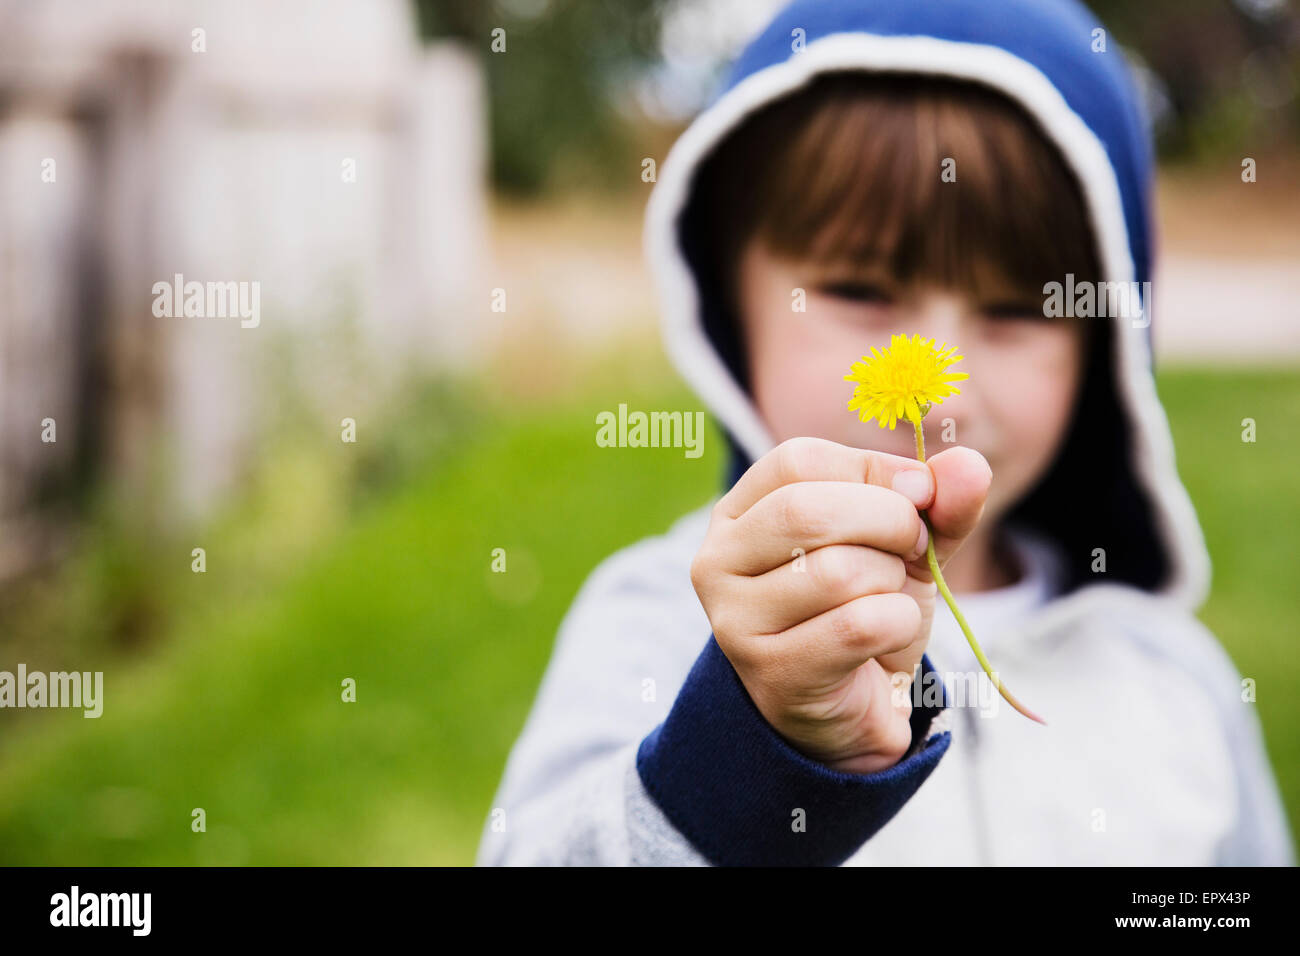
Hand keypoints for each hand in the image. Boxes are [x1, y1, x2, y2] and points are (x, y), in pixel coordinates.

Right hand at [689, 436, 991, 772]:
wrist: (853, 709)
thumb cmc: (863, 611)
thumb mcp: (903, 545)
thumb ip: (937, 503)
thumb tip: (967, 466)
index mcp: (739, 513)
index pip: (799, 461)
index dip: (873, 472)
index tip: (914, 500)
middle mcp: (718, 561)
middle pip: (806, 512)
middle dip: (889, 523)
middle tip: (912, 550)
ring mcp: (736, 620)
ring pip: (837, 573)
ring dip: (892, 583)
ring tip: (888, 601)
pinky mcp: (772, 672)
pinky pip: (858, 627)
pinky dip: (897, 625)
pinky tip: (888, 639)